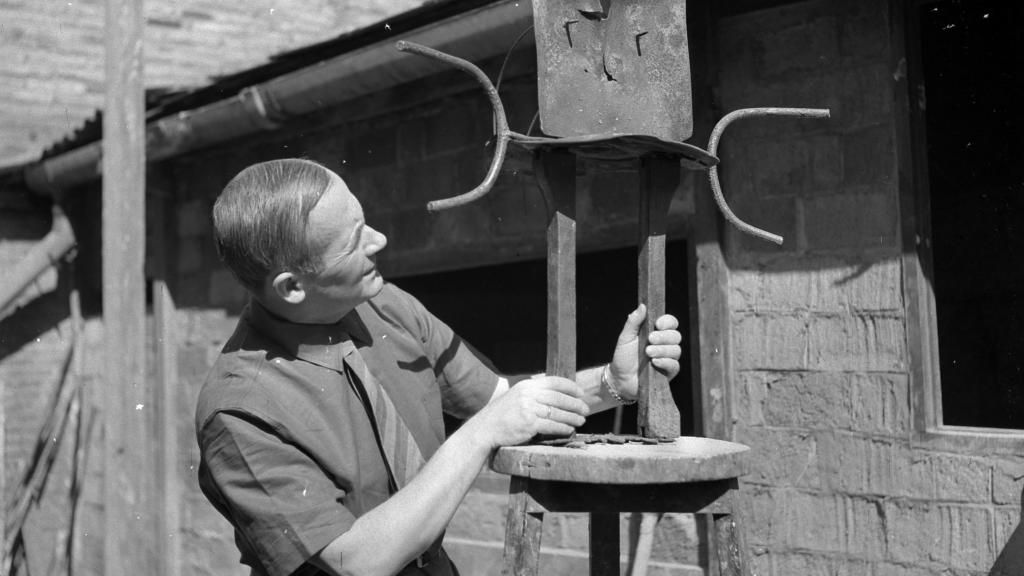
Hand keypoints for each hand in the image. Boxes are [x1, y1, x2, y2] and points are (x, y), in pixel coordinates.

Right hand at [469, 376, 587, 448]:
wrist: (485, 429)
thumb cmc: (502, 415)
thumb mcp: (516, 396)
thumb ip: (533, 394)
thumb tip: (555, 395)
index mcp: (526, 385)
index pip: (554, 381)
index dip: (570, 387)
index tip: (580, 393)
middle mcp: (528, 395)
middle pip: (559, 398)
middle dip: (575, 403)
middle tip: (586, 409)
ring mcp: (529, 409)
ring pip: (558, 412)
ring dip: (573, 417)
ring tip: (581, 420)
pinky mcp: (529, 424)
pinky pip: (552, 425)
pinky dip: (564, 428)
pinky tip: (570, 430)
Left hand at [607, 304, 681, 399]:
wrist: (620, 379)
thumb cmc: (623, 357)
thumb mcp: (625, 338)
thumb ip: (633, 322)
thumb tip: (642, 305)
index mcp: (656, 333)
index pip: (671, 323)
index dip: (668, 322)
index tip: (658, 324)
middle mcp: (665, 344)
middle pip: (676, 336)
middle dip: (663, 337)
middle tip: (650, 339)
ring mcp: (668, 358)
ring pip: (676, 350)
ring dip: (662, 350)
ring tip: (648, 352)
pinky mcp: (669, 372)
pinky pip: (674, 365)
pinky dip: (665, 362)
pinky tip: (655, 362)